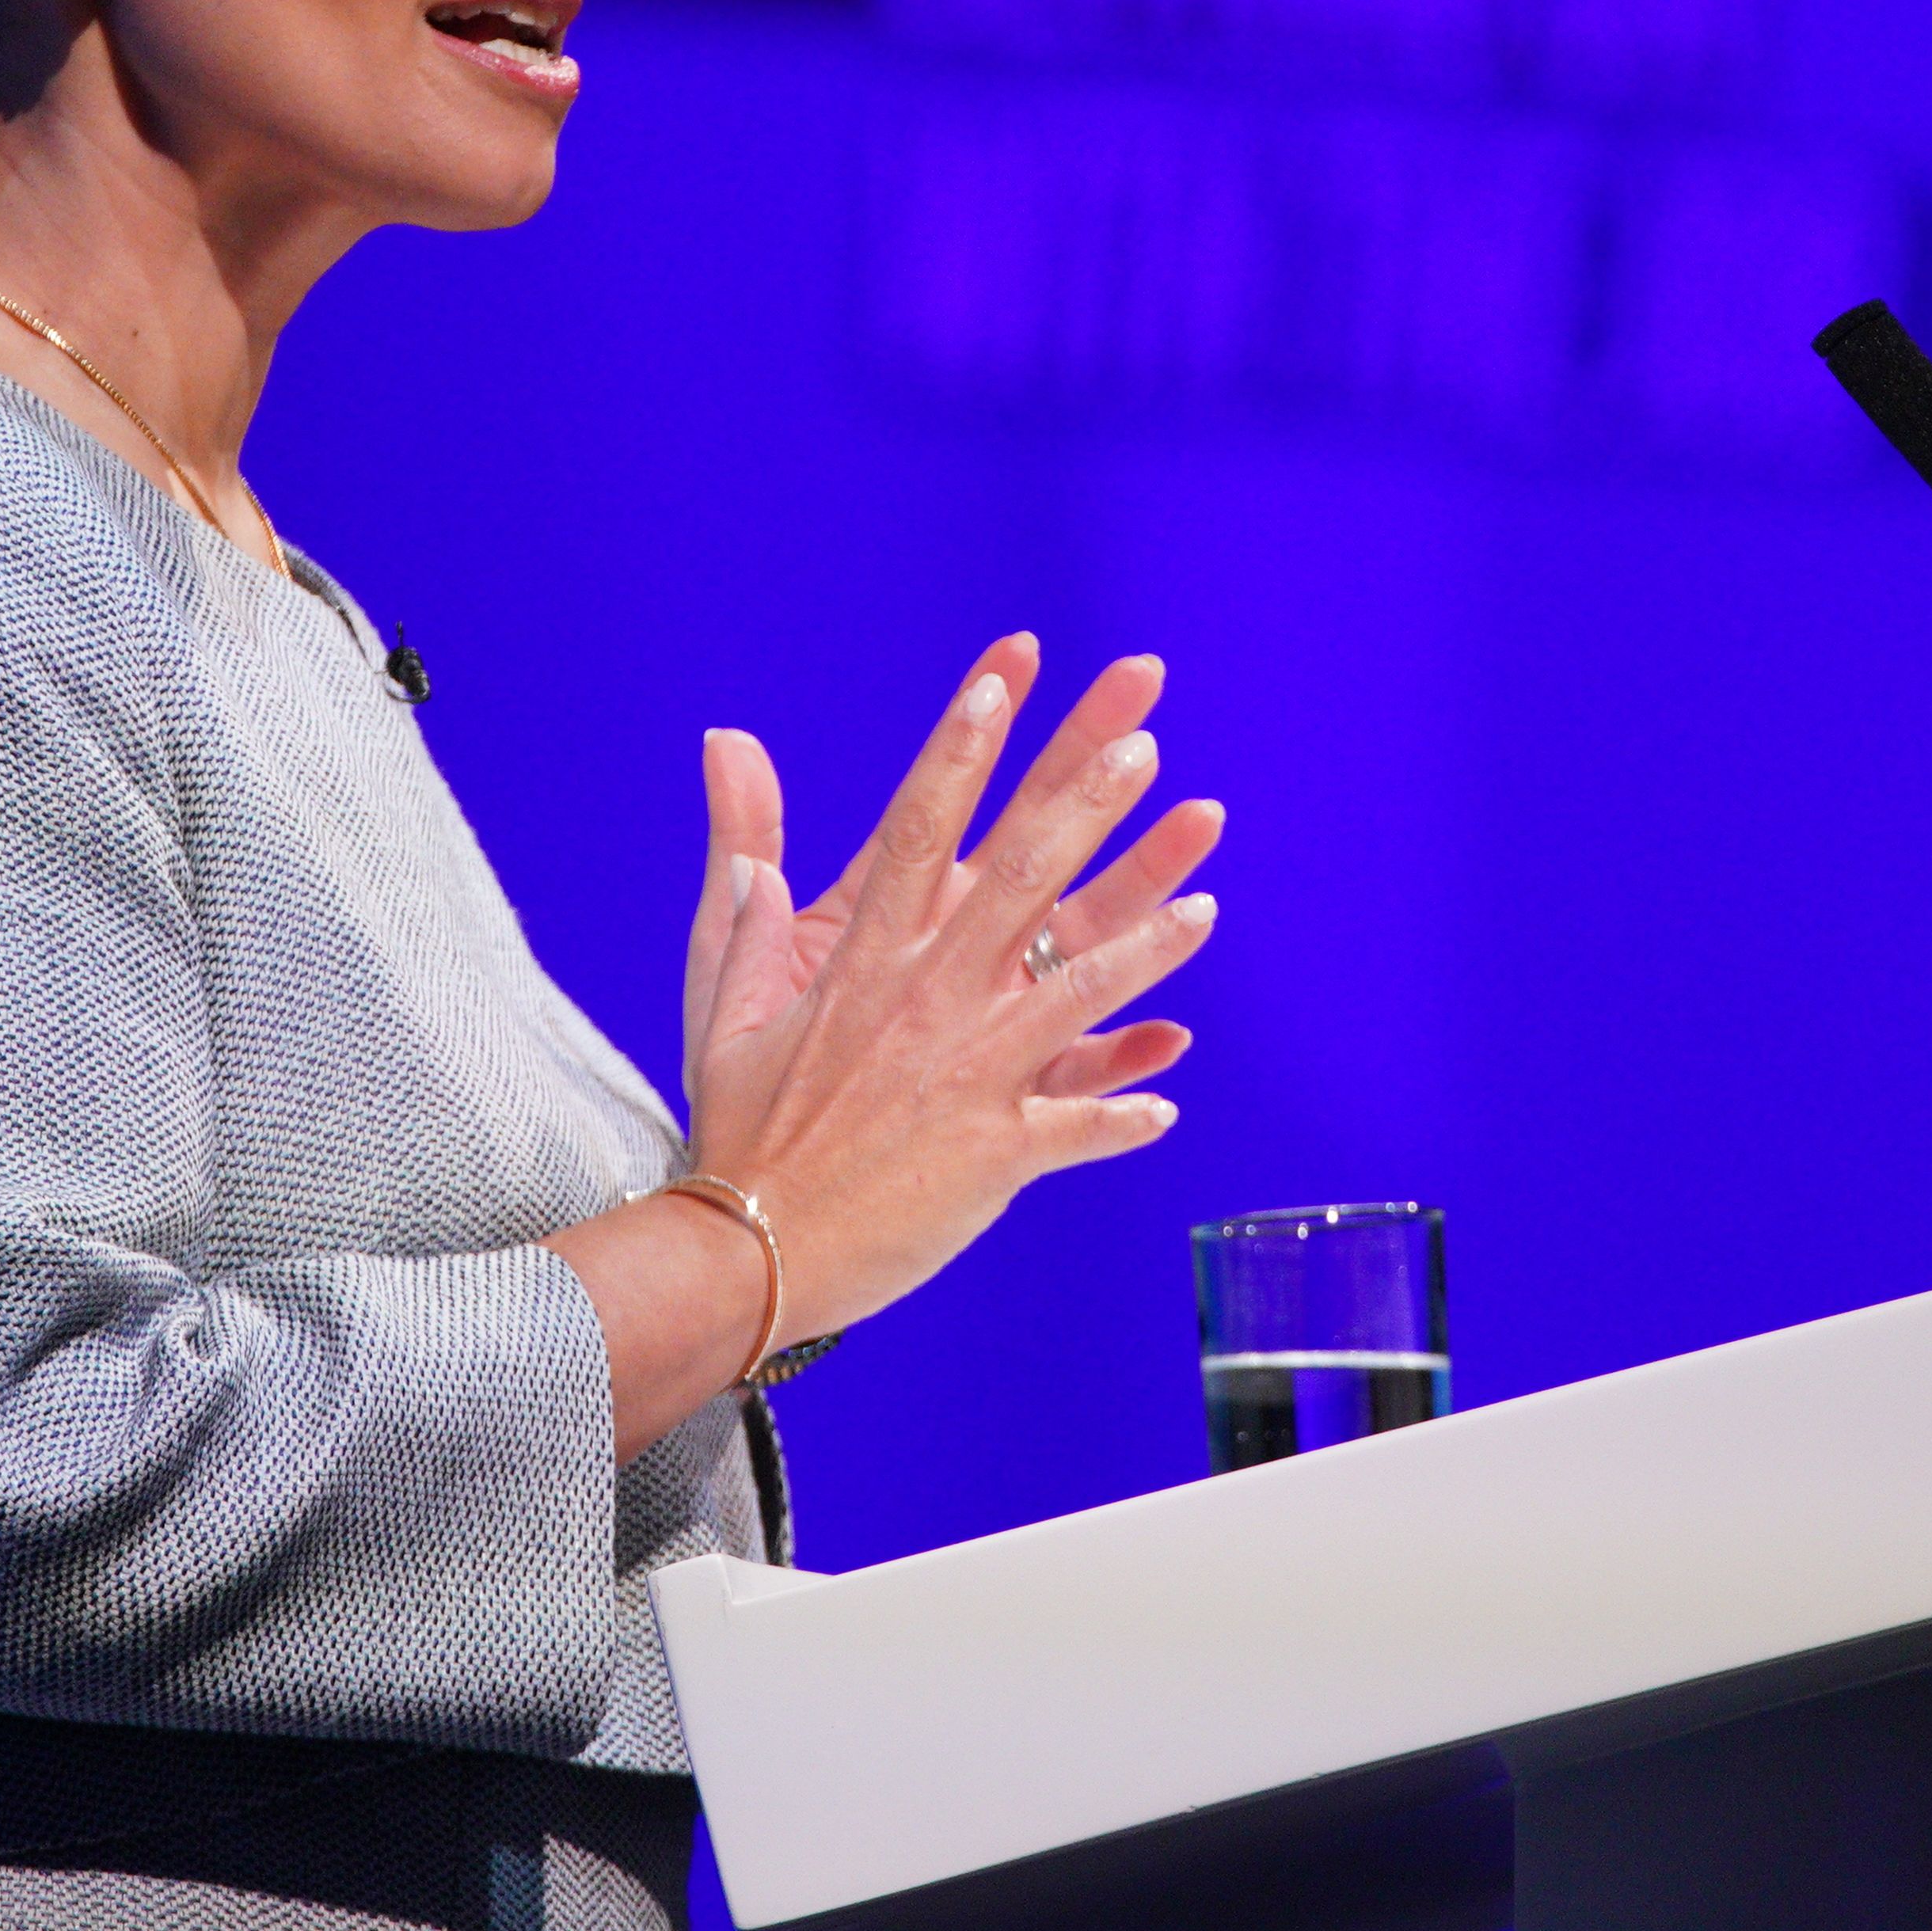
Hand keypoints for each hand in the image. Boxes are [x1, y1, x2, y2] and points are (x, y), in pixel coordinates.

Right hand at [563, 638, 1221, 1455]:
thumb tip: (726, 746)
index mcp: (864, 960)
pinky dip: (1123, 1111)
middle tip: (1143, 747)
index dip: (962, 749)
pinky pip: (1079, 1125)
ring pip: (1077, 995)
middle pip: (1018, 882)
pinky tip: (1170, 1090)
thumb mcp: (724, 993)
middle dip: (1085, 809)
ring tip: (1207, 905)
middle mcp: (925, 1002)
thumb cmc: (739, 1125)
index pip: (918, 828)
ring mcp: (968, 1075)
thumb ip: (740, 875)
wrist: (749, 1253)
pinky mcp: (997, 1153)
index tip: (1005, 677)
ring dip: (1146, 949)